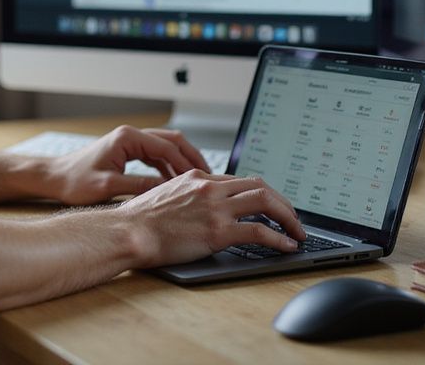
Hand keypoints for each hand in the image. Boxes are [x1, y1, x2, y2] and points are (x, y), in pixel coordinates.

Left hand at [44, 125, 210, 204]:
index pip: (167, 146)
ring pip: (165, 148)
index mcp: (127, 138)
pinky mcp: (127, 152)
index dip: (186, 163)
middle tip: (207, 175)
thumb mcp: (109, 187)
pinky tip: (175, 183)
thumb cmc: (74, 182)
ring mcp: (129, 143)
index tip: (200, 178)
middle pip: (171, 141)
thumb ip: (139, 187)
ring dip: (181, 163)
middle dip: (190, 157)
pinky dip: (168, 168)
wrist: (54, 179)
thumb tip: (166, 192)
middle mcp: (130, 136)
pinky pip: (155, 157)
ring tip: (196, 181)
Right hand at [119, 170, 305, 267]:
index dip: (262, 193)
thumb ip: (187, 197)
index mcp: (197, 177)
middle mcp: (210, 187)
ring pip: (266, 203)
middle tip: (293, 217)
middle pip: (260, 186)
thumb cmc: (138, 221)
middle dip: (282, 202)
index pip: (240, 180)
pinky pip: (260, 232)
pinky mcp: (217, 231)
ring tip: (297, 232)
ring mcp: (215, 208)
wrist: (127, 232)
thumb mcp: (165, 196)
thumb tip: (199, 209)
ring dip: (288, 217)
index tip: (272, 205)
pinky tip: (287, 246)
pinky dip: (280, 238)